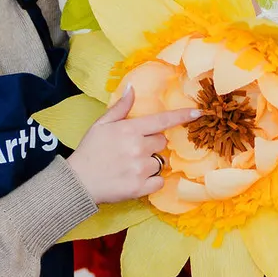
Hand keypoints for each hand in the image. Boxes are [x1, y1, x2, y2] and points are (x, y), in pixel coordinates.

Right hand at [68, 89, 199, 203]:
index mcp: (130, 130)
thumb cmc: (89, 151)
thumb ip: (120, 108)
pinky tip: (135, 179)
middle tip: (134, 150)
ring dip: (151, 163)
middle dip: (152, 144)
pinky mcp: (141, 188)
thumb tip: (132, 88)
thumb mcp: (101, 125)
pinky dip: (151, 181)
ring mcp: (141, 169)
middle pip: (162, 142)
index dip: (182, 116)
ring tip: (131, 166)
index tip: (198, 112)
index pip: (162, 121)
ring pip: (161, 162)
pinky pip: (159, 181)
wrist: (78, 182)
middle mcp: (138, 148)